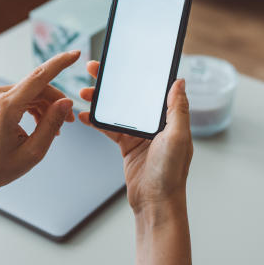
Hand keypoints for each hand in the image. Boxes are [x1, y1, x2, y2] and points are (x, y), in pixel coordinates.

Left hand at [0, 51, 79, 226]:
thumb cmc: (0, 166)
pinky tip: (41, 123)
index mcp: (6, 108)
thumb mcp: (33, 151)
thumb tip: (67, 103)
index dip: (59, 64)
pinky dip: (35, 107)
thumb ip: (52, 124)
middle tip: (70, 121)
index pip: (38, 77)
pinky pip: (21, 96)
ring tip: (57, 128)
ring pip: (31, 91)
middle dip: (56, 101)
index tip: (75, 54)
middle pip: (38, 87)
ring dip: (46, 106)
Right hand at [78, 61, 192, 217]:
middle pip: (131, 96)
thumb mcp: (178, 137)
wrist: (156, 204)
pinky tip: (84, 115)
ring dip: (100, 101)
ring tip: (84, 92)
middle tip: (93, 69)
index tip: (122, 61)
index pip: (152, 89)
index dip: (137, 73)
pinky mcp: (128, 147)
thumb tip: (179, 82)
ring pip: (117, 110)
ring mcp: (140, 136)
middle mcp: (155, 124)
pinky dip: (96, 121)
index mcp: (170, 119)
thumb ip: (177, 109)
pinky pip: (109, 129)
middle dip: (112, 82)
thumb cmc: (170, 174)